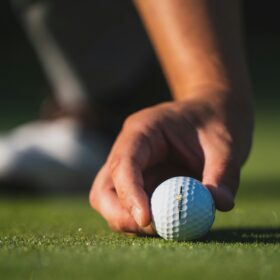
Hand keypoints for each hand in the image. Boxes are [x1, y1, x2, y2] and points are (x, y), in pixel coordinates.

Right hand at [89, 95, 252, 233]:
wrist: (209, 118)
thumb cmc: (213, 124)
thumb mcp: (225, 146)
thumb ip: (223, 175)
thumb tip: (220, 204)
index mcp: (143, 130)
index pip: (123, 163)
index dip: (129, 193)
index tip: (147, 220)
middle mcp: (129, 150)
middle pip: (104, 189)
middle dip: (121, 215)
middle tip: (152, 230)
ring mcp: (132, 168)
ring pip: (112, 202)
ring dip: (131, 221)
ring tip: (166, 226)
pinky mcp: (140, 183)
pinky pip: (131, 207)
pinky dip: (144, 221)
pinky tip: (169, 221)